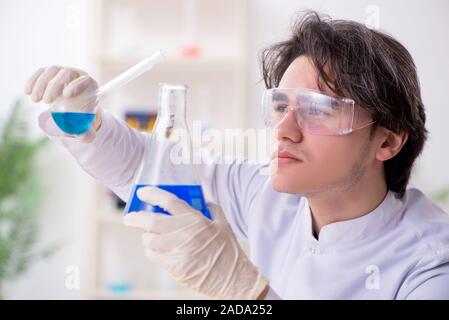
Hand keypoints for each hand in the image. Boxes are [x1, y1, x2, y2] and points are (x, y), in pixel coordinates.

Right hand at [24, 66, 101, 142]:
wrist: (74, 108)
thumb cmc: (82, 116)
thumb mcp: (86, 125)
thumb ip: (87, 133)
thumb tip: (84, 137)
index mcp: (90, 86)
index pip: (86, 80)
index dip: (77, 85)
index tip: (66, 95)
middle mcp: (78, 75)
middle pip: (67, 73)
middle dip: (55, 85)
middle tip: (46, 102)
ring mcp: (64, 72)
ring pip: (53, 70)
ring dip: (41, 84)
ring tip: (35, 100)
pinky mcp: (51, 73)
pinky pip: (42, 71)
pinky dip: (33, 80)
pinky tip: (27, 92)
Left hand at [123, 186, 268, 299]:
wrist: (233, 279)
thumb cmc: (228, 251)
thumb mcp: (224, 225)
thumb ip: (213, 210)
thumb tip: (205, 201)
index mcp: (197, 220)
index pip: (170, 202)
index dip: (153, 194)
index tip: (142, 192)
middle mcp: (185, 234)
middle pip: (151, 222)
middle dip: (136, 218)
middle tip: (130, 218)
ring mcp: (179, 252)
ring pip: (149, 241)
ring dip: (146, 237)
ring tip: (149, 236)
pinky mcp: (175, 267)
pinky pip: (154, 256)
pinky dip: (151, 251)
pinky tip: (156, 250)